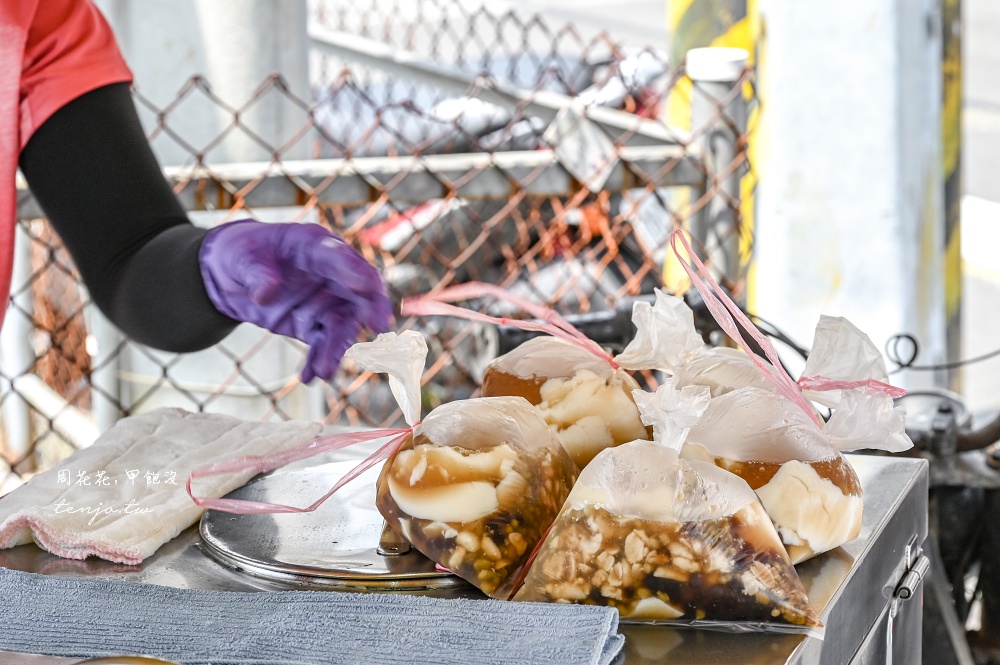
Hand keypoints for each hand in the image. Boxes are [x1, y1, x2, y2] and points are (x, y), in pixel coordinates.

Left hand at [199, 220, 392, 381]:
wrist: (232, 276)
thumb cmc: (243, 253)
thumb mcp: (242, 258)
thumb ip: (257, 275)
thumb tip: (267, 296)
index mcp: (316, 247)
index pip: (340, 257)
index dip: (354, 271)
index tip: (367, 285)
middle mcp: (331, 276)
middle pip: (359, 293)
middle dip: (372, 309)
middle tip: (379, 326)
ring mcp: (326, 303)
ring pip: (342, 327)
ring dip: (336, 349)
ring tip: (325, 371)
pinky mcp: (314, 326)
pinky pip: (322, 346)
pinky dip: (317, 361)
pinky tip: (309, 377)